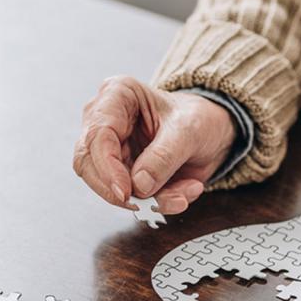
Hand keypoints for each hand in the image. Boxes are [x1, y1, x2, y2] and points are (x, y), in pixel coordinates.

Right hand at [73, 76, 235, 213]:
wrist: (212, 130)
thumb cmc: (198, 117)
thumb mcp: (189, 130)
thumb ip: (164, 156)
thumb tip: (139, 184)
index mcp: (117, 95)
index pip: (97, 135)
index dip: (107, 168)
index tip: (126, 191)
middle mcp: (106, 121)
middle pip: (89, 164)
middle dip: (120, 190)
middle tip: (147, 204)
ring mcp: (111, 149)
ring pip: (108, 186)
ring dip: (147, 200)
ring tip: (182, 196)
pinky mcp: (122, 172)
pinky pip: (130, 197)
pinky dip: (157, 202)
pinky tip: (183, 193)